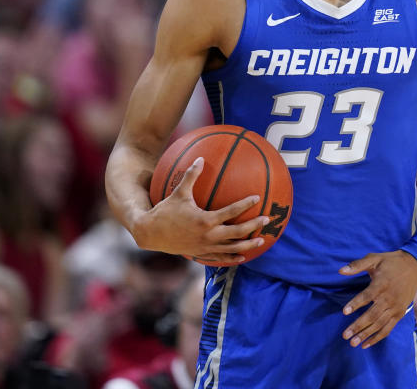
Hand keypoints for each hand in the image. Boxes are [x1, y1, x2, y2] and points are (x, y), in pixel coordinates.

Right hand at [134, 157, 270, 265]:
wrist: (150, 233)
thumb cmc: (165, 211)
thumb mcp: (179, 192)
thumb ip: (191, 175)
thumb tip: (200, 158)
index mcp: (205, 220)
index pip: (231, 212)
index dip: (245, 204)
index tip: (257, 198)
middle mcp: (208, 236)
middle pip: (237, 232)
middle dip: (253, 226)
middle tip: (266, 220)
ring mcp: (205, 247)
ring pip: (231, 248)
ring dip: (247, 245)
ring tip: (261, 242)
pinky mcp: (200, 254)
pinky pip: (220, 258)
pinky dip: (232, 257)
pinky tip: (242, 257)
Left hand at [339, 251, 416, 347]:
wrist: (414, 267)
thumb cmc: (390, 262)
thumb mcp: (374, 258)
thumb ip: (357, 265)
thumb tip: (340, 271)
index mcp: (382, 284)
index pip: (367, 296)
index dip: (356, 304)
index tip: (344, 312)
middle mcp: (389, 298)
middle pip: (372, 315)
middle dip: (358, 326)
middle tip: (345, 335)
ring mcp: (395, 308)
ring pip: (379, 324)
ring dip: (366, 334)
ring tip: (353, 343)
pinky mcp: (399, 313)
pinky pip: (388, 328)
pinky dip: (378, 337)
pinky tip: (366, 344)